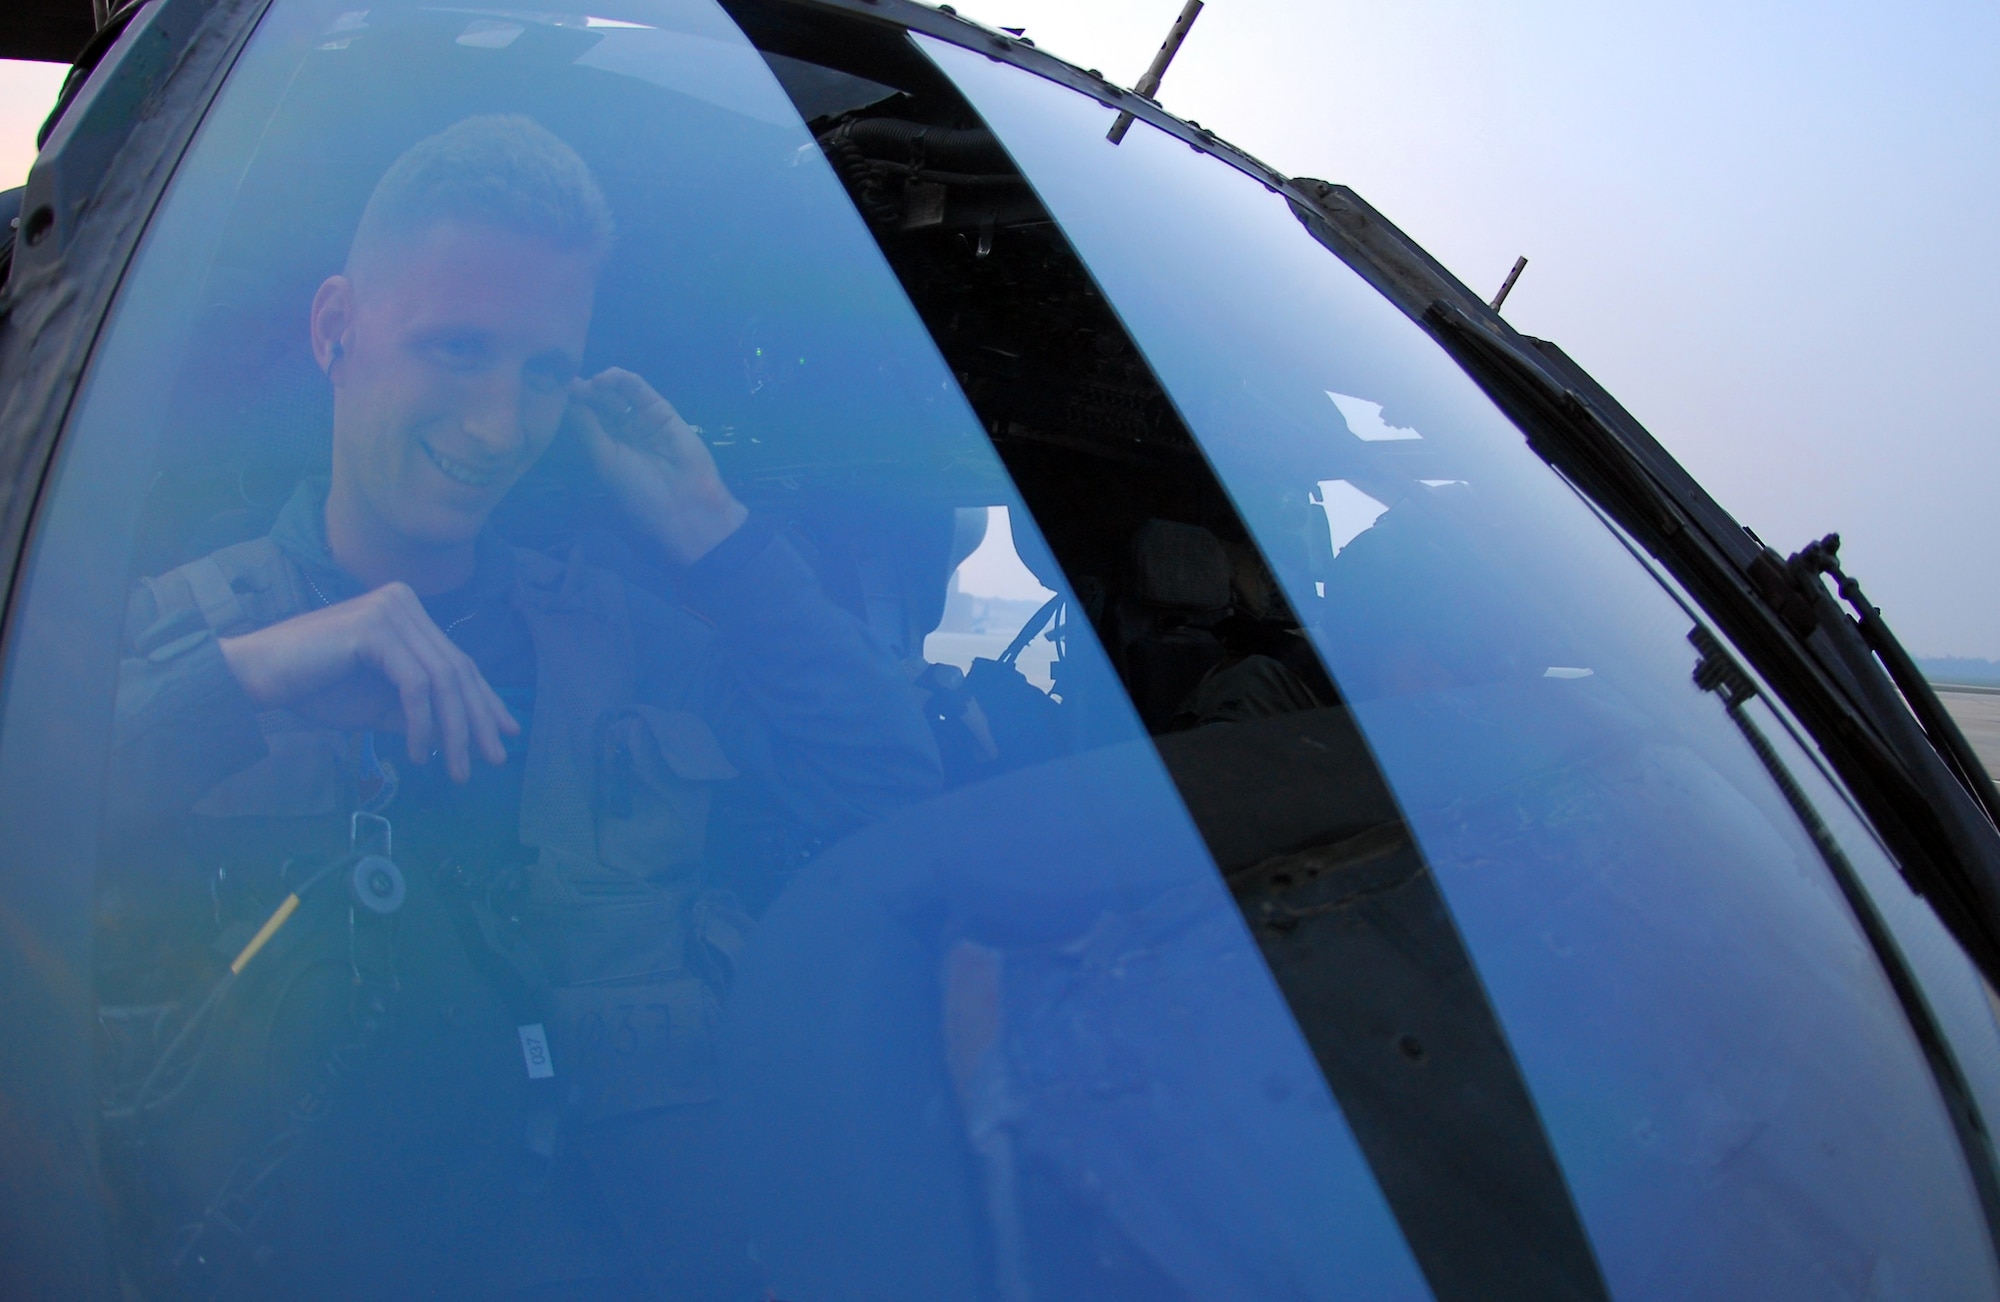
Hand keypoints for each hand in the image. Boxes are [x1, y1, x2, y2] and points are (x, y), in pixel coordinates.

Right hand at [217, 582, 518, 782]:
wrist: (258, 677)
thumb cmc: (316, 688)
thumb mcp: (380, 705)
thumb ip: (420, 713)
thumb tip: (462, 737)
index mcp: (408, 612)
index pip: (458, 662)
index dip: (485, 699)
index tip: (506, 732)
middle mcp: (404, 603)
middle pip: (458, 670)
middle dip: (479, 719)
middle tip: (494, 759)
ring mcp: (390, 611)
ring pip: (443, 680)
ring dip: (455, 731)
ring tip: (458, 770)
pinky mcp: (374, 629)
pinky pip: (415, 685)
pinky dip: (422, 724)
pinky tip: (420, 754)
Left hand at [566, 368, 748, 564]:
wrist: (682, 500)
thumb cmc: (637, 488)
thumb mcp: (604, 458)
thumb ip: (587, 427)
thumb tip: (566, 398)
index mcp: (606, 447)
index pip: (585, 419)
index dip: (572, 405)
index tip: (553, 394)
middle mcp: (623, 431)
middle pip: (599, 403)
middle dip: (583, 393)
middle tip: (567, 384)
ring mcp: (641, 419)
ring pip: (617, 393)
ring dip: (599, 385)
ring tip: (584, 384)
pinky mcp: (660, 409)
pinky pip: (638, 389)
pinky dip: (620, 379)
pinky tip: (603, 379)